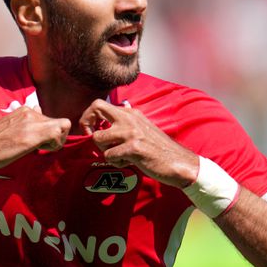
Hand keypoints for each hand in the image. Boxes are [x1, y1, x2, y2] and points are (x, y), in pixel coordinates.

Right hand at [0, 106, 69, 171]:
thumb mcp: (9, 128)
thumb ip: (23, 122)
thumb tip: (37, 110)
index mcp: (24, 111)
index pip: (50, 119)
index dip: (50, 133)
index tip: (40, 143)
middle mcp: (30, 112)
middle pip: (60, 122)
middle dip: (57, 137)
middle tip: (43, 148)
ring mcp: (32, 122)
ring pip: (63, 126)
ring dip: (57, 141)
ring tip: (40, 149)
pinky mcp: (34, 134)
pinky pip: (58, 134)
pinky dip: (55, 145)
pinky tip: (40, 150)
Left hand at [78, 100, 197, 187]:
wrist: (178, 162)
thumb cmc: (158, 149)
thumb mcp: (142, 128)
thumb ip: (125, 124)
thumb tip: (104, 124)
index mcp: (131, 112)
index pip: (99, 104)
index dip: (89, 117)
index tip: (92, 131)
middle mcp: (129, 118)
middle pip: (96, 107)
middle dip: (87, 125)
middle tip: (95, 141)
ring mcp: (131, 132)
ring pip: (98, 138)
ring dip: (104, 151)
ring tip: (119, 156)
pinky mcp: (134, 147)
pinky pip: (109, 156)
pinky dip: (115, 163)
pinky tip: (128, 163)